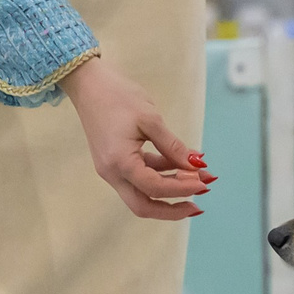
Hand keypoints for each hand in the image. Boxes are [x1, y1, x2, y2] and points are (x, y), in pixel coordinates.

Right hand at [64, 56, 212, 220]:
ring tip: (195, 180)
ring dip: (168, 192)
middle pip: (143, 206)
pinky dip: (160, 176)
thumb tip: (196, 165)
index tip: (204, 182)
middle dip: (171, 210)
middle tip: (196, 206)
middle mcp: (112, 172)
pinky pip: (138, 178)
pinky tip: (180, 166)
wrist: (88, 83)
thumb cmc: (117, 96)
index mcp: (119, 163)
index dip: (182, 188)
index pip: (155, 188)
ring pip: (141, 194)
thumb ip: (173, 146)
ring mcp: (110, 169)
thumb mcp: (150, 119)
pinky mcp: (114, 162)